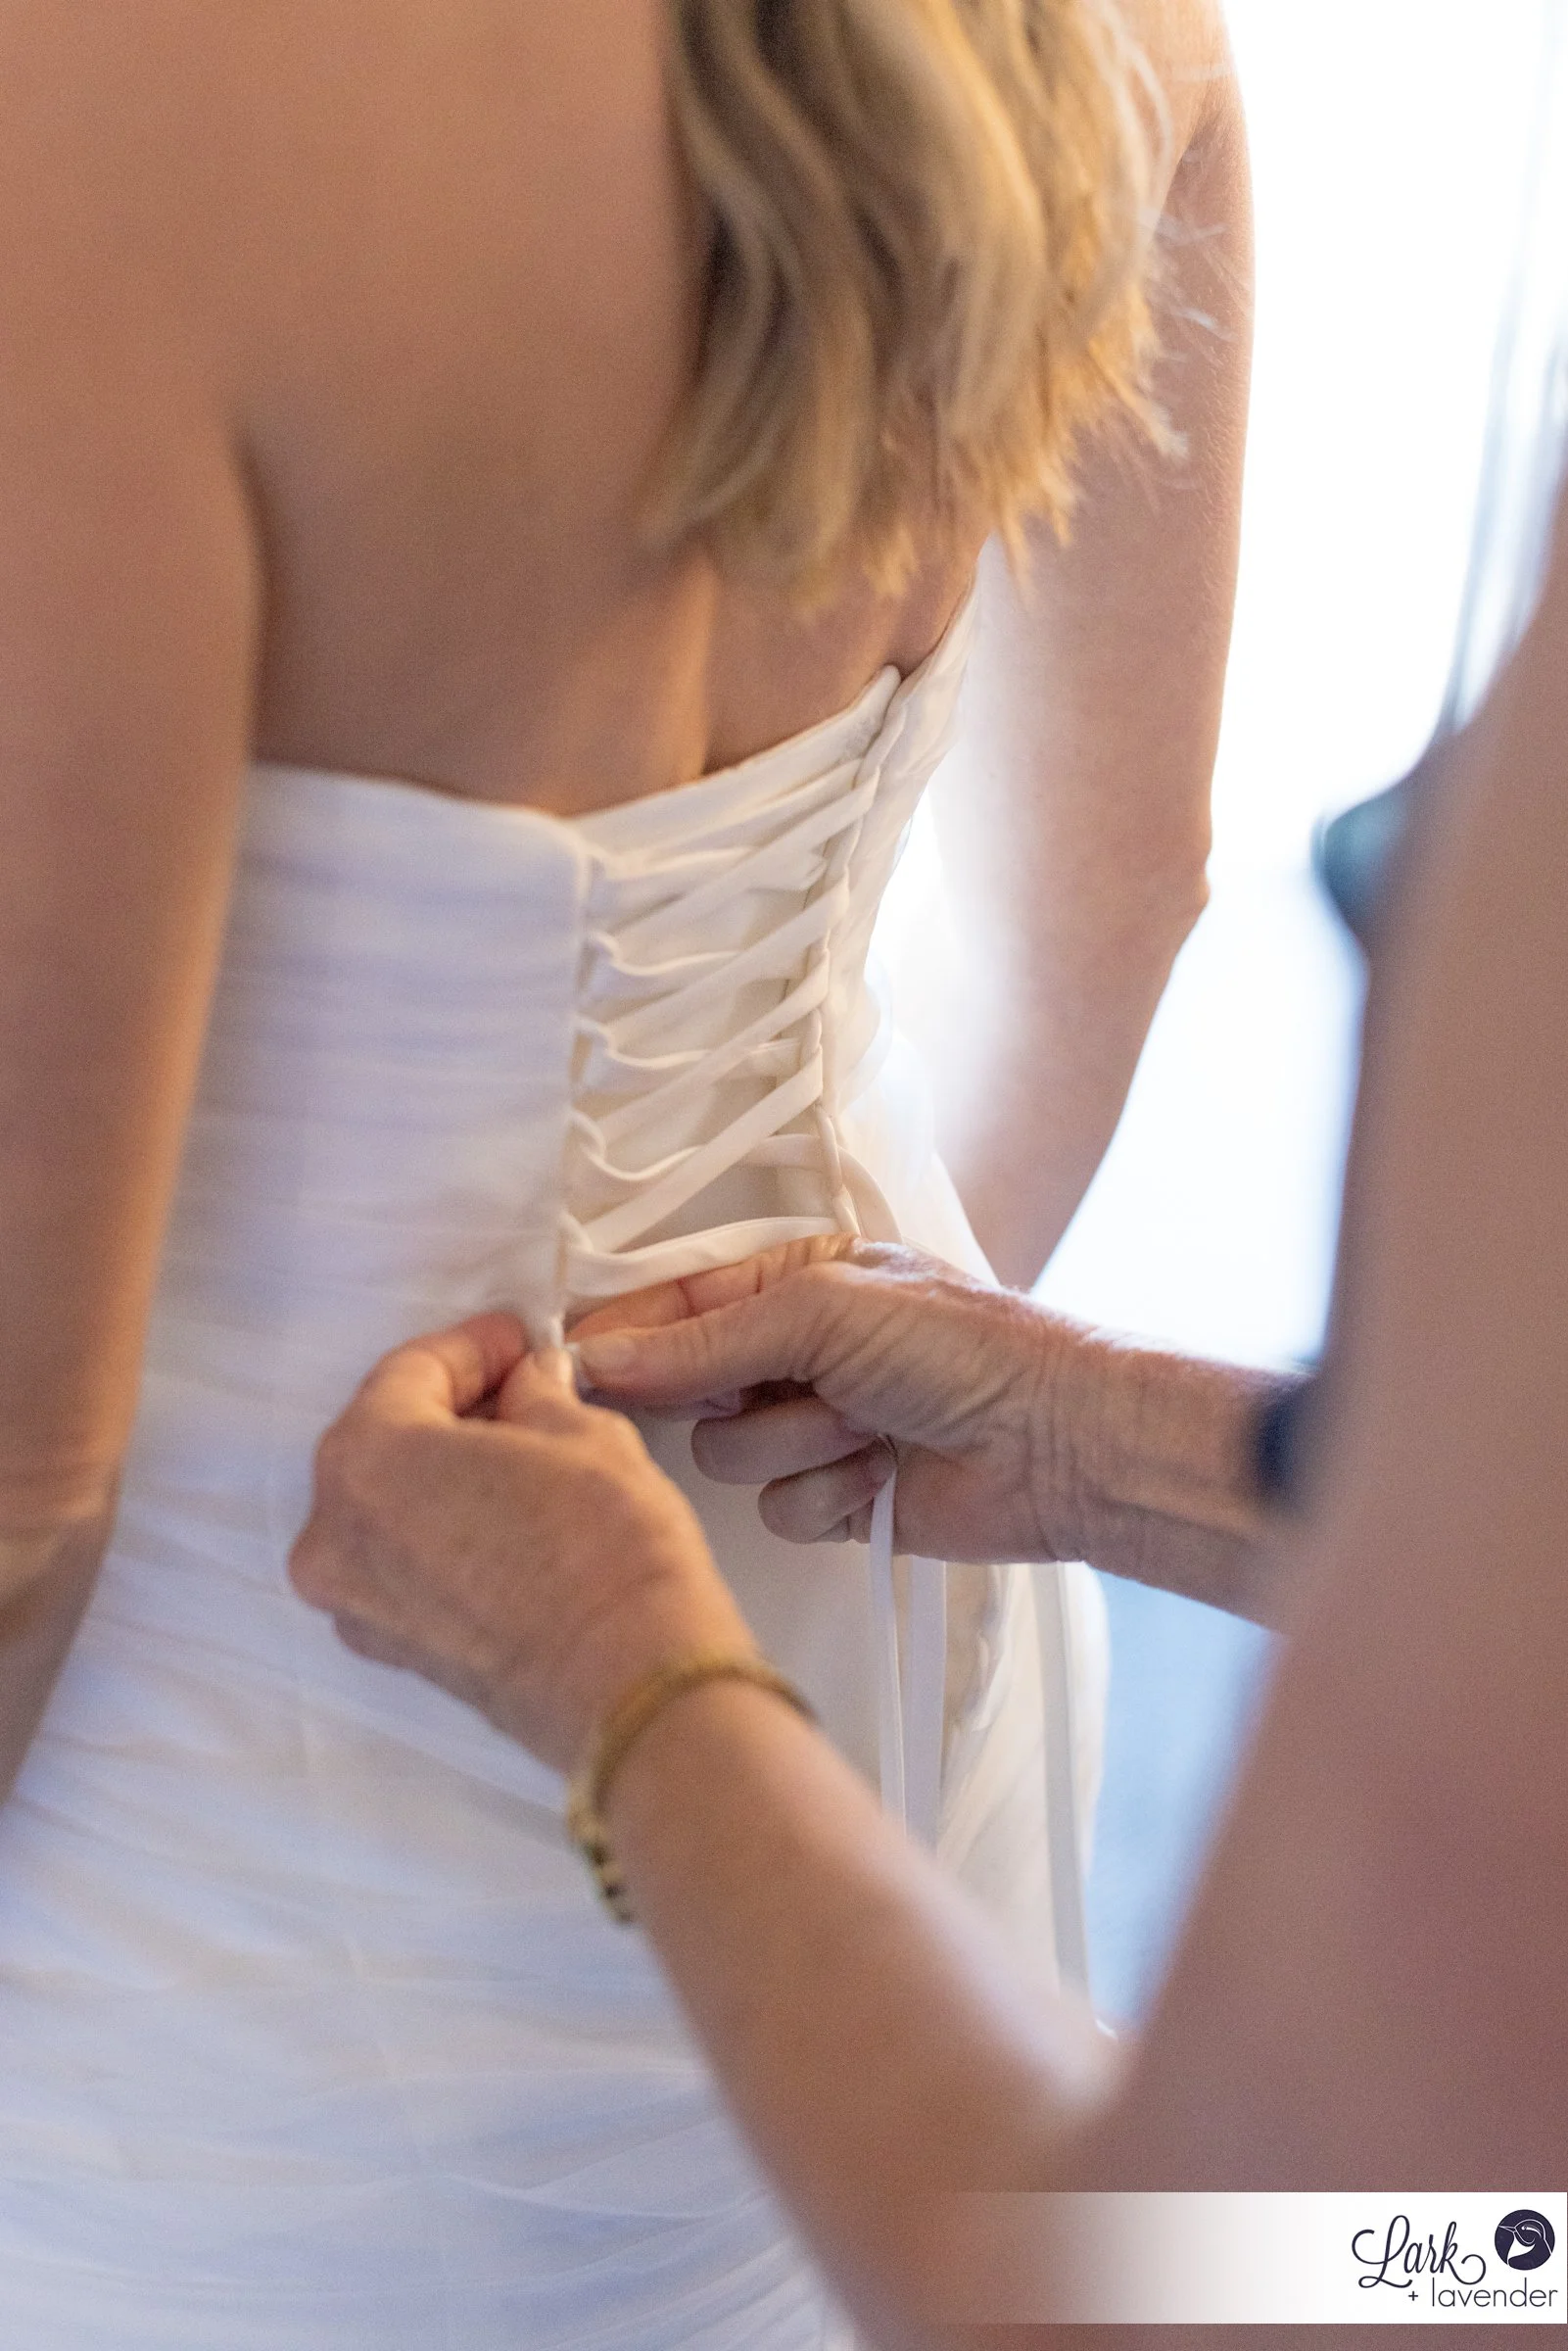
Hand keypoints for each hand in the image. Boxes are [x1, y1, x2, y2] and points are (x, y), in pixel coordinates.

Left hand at [289, 1314, 751, 1771]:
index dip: (474, 1347)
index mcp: (365, 1457)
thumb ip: (536, 1396)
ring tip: (521, 1452)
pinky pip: (404, 1565)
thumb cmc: (603, 1549)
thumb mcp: (580, 1433)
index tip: (518, 1340)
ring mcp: (356, 1604)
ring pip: (392, 1506)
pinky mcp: (393, 1652)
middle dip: (455, 1408)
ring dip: (446, 1472)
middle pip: (387, 1439)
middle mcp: (334, 1533)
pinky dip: (444, 1531)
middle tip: (521, 1388)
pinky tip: (506, 1515)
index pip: (411, 1371)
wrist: (629, 1681)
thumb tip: (529, 1385)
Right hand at [571, 1238, 1080, 1561]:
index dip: (620, 1341)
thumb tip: (593, 1359)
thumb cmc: (958, 1347)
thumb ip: (702, 1341)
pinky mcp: (835, 1501)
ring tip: (867, 1424)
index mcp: (789, 1283)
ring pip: (726, 1461)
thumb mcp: (822, 1310)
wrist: (1060, 1443)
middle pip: (685, 1391)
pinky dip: (828, 1494)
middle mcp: (792, 1355)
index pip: (671, 1311)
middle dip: (726, 1396)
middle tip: (771, 1387)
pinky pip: (776, 1512)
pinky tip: (884, 1474)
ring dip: (795, 1444)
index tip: (568, 1370)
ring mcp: (812, 1430)